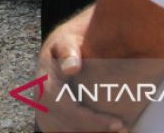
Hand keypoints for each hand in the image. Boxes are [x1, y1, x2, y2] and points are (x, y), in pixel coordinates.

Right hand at [36, 13, 128, 132]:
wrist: (61, 47)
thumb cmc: (70, 43)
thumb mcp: (67, 40)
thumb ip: (68, 50)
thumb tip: (71, 68)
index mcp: (44, 83)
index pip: (67, 110)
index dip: (91, 121)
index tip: (118, 123)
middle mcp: (40, 101)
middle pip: (66, 127)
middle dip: (94, 131)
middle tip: (124, 129)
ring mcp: (44, 112)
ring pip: (63, 132)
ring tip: (118, 131)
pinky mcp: (51, 119)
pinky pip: (64, 131)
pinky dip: (83, 132)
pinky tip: (105, 130)